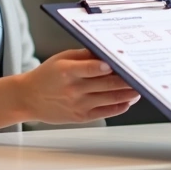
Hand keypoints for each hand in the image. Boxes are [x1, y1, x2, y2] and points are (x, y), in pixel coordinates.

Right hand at [16, 49, 138, 122]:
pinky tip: (128, 100)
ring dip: (128, 94)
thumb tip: (108, 52)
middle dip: (127, 80)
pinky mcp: (81, 117)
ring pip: (110, 99)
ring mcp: (77, 105)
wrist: (28, 98)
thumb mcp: (62, 59)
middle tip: (142, 75)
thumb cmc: (47, 75)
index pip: (91, 68)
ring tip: (140, 88)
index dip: (107, 67)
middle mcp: (73, 89)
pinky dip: (120, 106)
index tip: (119, 63)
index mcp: (66, 72)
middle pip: (106, 85)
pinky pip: (106, 112)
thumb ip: (85, 56)